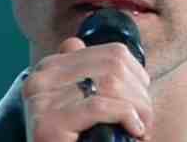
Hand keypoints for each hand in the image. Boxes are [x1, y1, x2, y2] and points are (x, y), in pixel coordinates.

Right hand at [21, 37, 152, 141]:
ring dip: (137, 108)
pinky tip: (134, 130)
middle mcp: (41, 78)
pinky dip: (125, 116)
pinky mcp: (48, 123)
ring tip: (141, 128)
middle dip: (139, 94)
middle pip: (114, 67)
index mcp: (50, 67)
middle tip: (145, 119)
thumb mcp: (78, 101)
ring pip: (110, 84)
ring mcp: (41, 100)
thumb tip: (99, 53)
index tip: (142, 100)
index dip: (137, 76)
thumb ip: (84, 73)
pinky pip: (99, 106)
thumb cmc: (72, 139)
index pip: (112, 53)